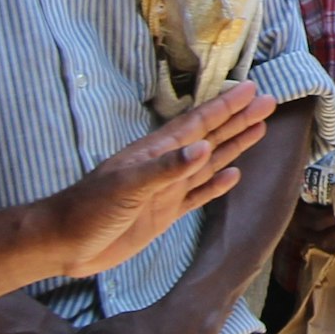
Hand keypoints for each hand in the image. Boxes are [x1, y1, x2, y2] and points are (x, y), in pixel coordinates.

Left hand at [55, 82, 273, 280]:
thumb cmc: (90, 210)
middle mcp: (166, 165)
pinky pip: (198, 194)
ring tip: (259, 128)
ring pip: (209, 162)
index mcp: (156, 152)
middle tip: (268, 101)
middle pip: (210, 136)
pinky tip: (234, 175)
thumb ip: (166, 169)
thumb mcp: (127, 186)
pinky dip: (217, 184)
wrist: (66, 244)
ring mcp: (166, 189)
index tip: (252, 89)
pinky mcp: (164, 213)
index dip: (225, 107)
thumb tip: (205, 148)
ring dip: (234, 145)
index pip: (198, 124)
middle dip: (238, 119)